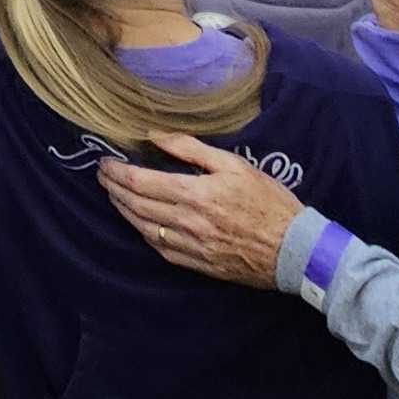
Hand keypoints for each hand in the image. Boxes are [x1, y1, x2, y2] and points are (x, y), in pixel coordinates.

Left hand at [97, 133, 301, 288]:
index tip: (105, 163)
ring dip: (123, 211)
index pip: (140, 183)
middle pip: (136, 206)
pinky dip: (144, 234)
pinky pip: (162, 250)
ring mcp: (192, 247)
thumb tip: (155, 134)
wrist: (296, 249)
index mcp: (196, 194)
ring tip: (114, 196)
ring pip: (144, 229)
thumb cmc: (269, 201)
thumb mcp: (234, 164)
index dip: (117, 173)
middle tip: (103, 177)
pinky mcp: (200, 265)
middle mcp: (188, 223)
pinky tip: (140, 224)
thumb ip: (191, 148)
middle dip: (114, 189)